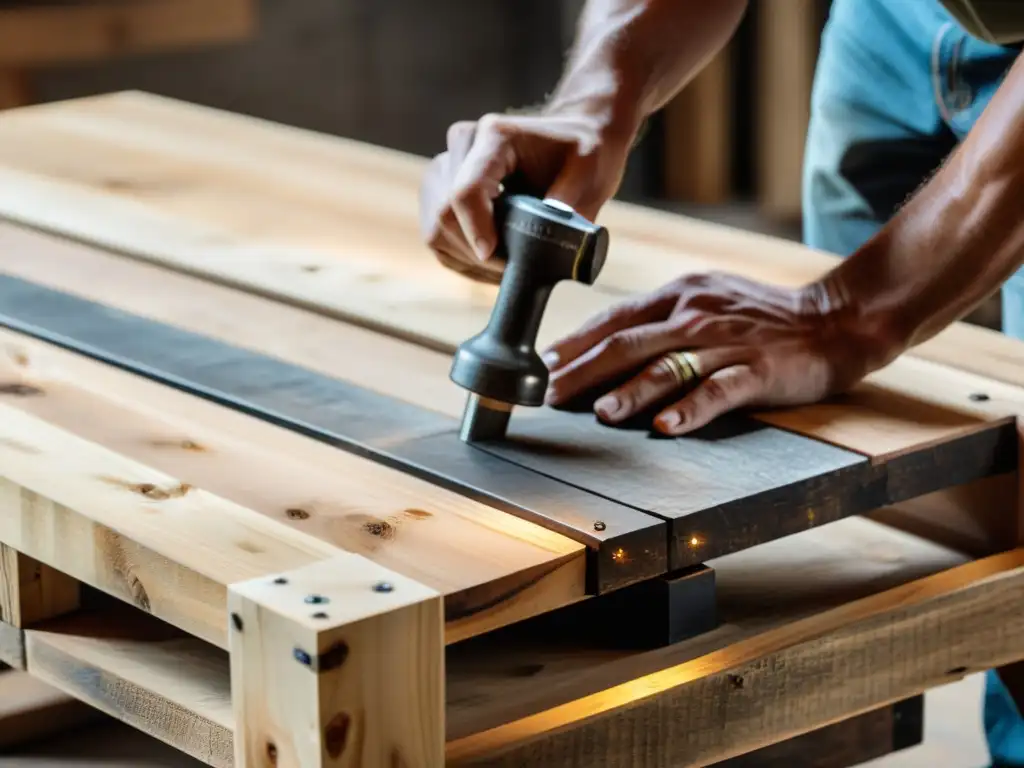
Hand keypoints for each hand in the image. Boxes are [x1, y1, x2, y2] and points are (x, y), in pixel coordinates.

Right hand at [418, 109, 635, 283]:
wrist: (572, 140)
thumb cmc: (584, 154)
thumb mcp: (588, 176)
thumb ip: (565, 209)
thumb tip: (544, 248)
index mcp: (495, 137)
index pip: (465, 191)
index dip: (477, 231)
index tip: (500, 262)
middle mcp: (461, 146)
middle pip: (443, 214)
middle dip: (477, 254)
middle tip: (515, 270)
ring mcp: (445, 169)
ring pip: (435, 230)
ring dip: (468, 260)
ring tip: (507, 267)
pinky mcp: (439, 192)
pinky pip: (437, 238)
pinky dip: (462, 259)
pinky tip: (493, 263)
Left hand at [542, 272, 878, 435]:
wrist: (835, 317)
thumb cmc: (761, 314)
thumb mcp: (704, 299)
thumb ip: (658, 318)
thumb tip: (606, 345)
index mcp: (678, 295)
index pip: (614, 319)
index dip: (576, 343)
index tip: (542, 365)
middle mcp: (695, 314)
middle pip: (628, 343)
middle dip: (584, 372)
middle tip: (550, 397)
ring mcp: (727, 342)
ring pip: (669, 366)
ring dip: (631, 391)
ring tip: (600, 413)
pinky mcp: (758, 369)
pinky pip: (720, 390)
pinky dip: (691, 409)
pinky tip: (667, 428)